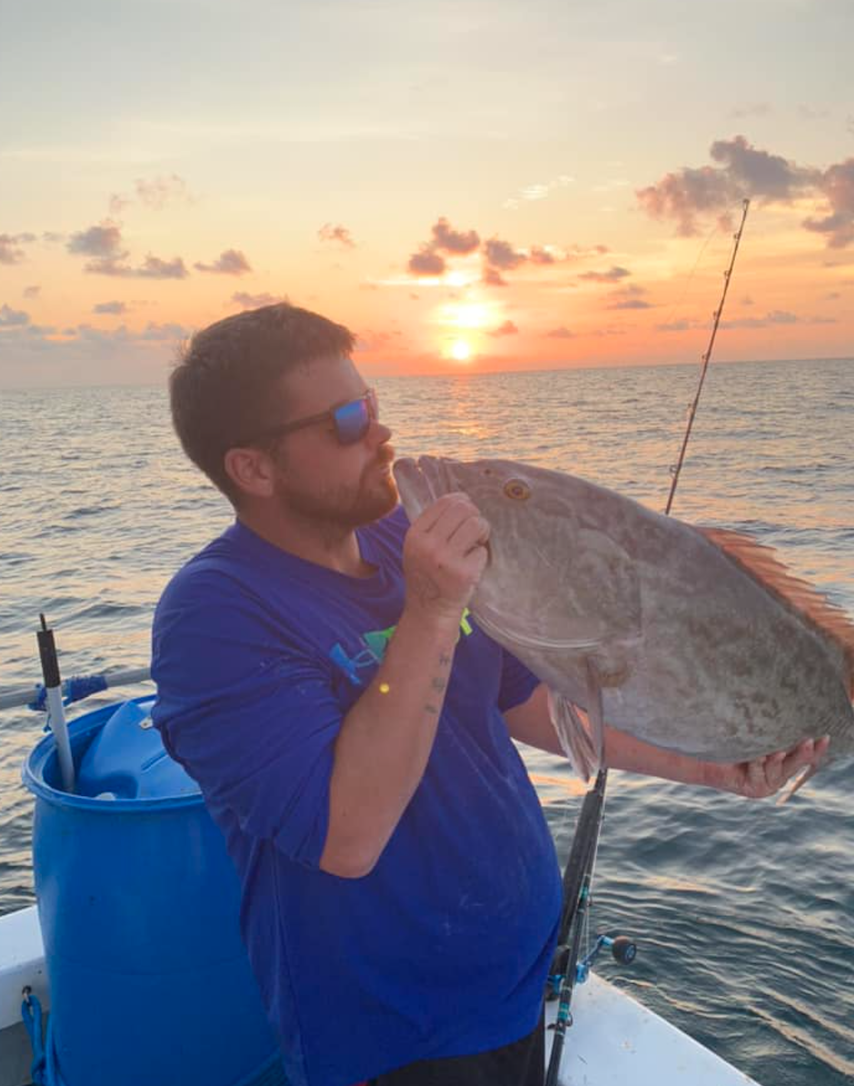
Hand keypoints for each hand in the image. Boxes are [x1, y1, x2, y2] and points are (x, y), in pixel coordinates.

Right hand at [402, 493, 489, 625]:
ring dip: (482, 532)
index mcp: (415, 534)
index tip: (467, 514)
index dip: (462, 503)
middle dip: (474, 516)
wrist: (429, 611)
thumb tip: (462, 499)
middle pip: (463, 509)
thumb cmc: (428, 575)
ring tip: (475, 544)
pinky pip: (482, 550)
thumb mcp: (418, 547)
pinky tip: (471, 565)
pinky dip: (480, 556)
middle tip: (474, 531)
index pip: (445, 501)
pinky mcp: (463, 573)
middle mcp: (427, 545)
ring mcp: (445, 560)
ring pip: (476, 524)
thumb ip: (433, 524)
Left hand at [711, 735, 829, 798]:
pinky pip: (759, 774)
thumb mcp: (753, 737)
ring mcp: (765, 787)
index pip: (803, 758)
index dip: (815, 750)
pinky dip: (758, 762)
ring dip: (778, 758)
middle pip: (794, 765)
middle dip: (803, 753)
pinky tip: (758, 754)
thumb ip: (770, 733)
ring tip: (780, 748)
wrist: (700, 758)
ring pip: (777, 771)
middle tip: (809, 740)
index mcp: (780, 766)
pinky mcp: (752, 789)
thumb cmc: (726, 742)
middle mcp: (776, 778)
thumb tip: (789, 712)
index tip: (825, 737)